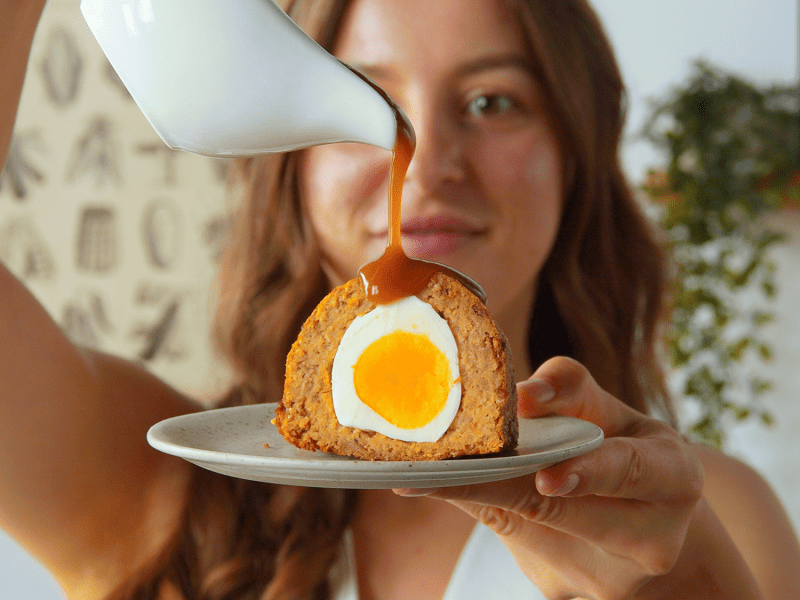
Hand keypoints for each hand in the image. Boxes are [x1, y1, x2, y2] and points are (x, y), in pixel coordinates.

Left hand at [395, 356, 705, 598]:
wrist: (641, 518)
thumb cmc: (620, 447)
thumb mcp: (612, 412)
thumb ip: (571, 391)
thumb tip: (523, 395)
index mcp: (673, 481)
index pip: (632, 471)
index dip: (589, 473)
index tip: (547, 477)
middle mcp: (649, 540)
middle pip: (564, 514)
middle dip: (496, 487)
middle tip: (434, 471)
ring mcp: (604, 578)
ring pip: (527, 533)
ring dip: (472, 496)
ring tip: (418, 473)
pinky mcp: (562, 589)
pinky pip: (509, 544)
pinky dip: (475, 509)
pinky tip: (438, 487)